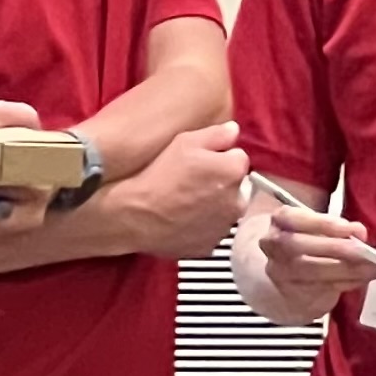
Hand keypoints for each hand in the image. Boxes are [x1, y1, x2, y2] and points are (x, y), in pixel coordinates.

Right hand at [107, 124, 248, 259]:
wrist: (137, 214)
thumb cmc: (160, 175)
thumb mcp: (185, 142)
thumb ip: (216, 134)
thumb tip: (233, 130)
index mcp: (234, 172)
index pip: (239, 158)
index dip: (220, 156)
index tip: (202, 161)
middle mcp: (237, 201)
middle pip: (236, 186)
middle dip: (221, 182)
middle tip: (193, 181)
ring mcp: (224, 226)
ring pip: (225, 209)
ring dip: (214, 204)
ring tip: (185, 200)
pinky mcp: (211, 245)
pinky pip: (211, 230)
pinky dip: (203, 225)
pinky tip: (183, 218)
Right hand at [259, 203, 375, 316]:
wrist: (287, 278)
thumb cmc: (310, 244)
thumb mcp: (319, 228)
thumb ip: (337, 227)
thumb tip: (360, 232)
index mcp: (280, 221)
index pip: (295, 218)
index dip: (323, 224)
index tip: (351, 228)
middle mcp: (274, 246)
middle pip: (301, 246)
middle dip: (339, 249)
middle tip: (367, 252)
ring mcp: (282, 273)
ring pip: (315, 271)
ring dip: (349, 270)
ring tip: (374, 268)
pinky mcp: (294, 295)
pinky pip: (324, 288)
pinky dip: (348, 283)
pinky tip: (363, 278)